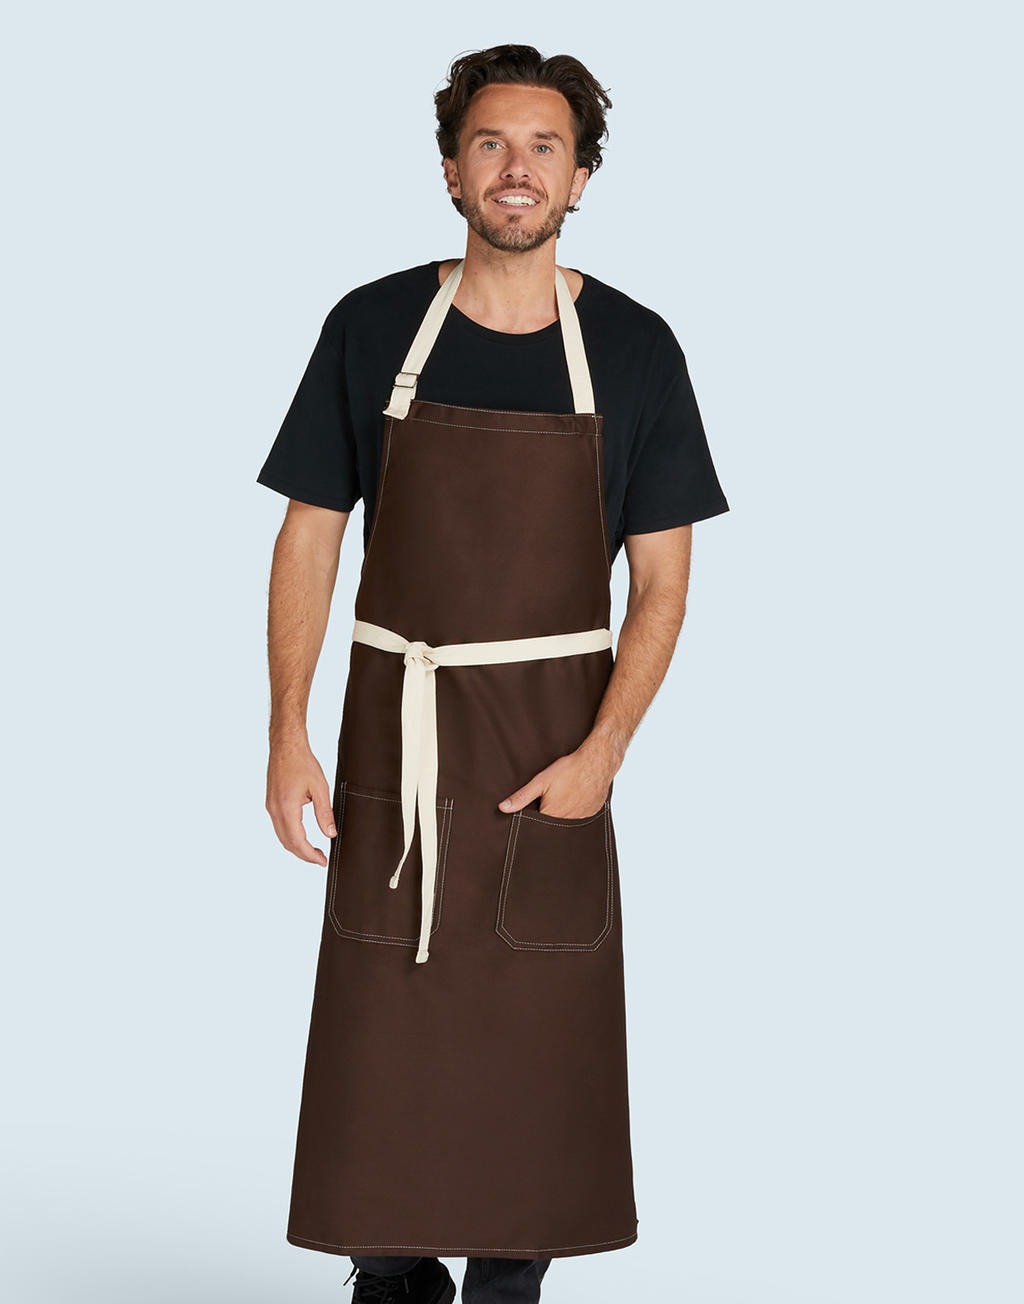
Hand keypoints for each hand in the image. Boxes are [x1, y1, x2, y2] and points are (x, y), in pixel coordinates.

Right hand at [265, 736, 335, 865]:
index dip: (310, 855)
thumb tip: (330, 834)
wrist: (286, 746)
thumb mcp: (320, 788)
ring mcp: (270, 807)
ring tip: (313, 850)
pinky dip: (290, 836)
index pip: (298, 841)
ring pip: (281, 836)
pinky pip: (279, 826)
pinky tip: (302, 836)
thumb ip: (324, 813)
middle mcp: (275, 810)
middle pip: (287, 843)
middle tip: (320, 859)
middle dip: (304, 854)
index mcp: (286, 808)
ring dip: (296, 846)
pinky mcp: (271, 803)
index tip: (323, 861)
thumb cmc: (302, 762)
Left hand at [498, 741, 614, 819]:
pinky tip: (575, 797)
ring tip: (564, 796)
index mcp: (552, 816)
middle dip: (547, 816)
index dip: (533, 818)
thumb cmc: (570, 770)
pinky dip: (575, 811)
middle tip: (552, 797)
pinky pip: (579, 818)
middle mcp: (567, 823)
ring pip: (566, 823)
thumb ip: (522, 797)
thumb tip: (503, 808)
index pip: (537, 827)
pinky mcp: (591, 814)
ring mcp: (581, 819)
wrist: (597, 762)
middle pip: (551, 826)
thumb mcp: (541, 781)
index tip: (535, 807)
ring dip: (562, 814)